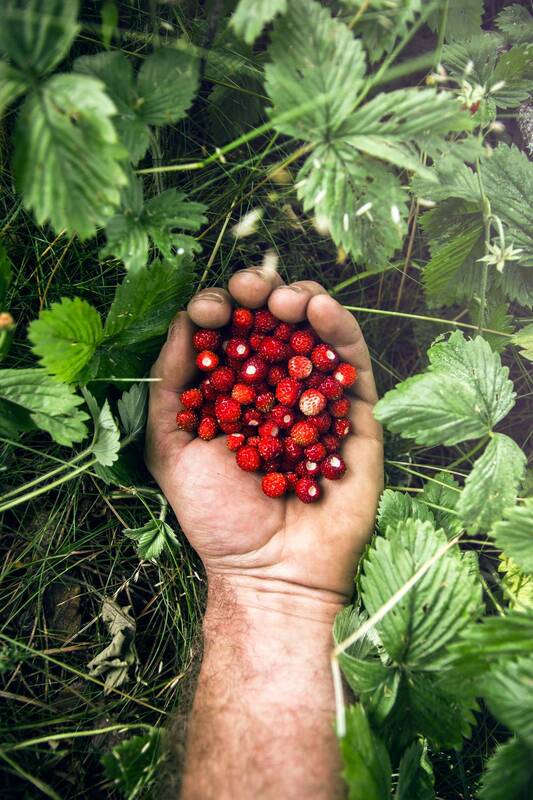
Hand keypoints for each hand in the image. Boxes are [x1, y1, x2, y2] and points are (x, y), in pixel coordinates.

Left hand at [145, 267, 382, 604]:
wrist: (272, 571)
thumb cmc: (216, 517)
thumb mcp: (171, 449)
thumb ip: (170, 387)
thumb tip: (181, 322)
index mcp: (233, 392)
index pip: (229, 334)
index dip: (220, 309)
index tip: (209, 310)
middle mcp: (276, 388)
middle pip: (273, 323)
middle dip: (261, 294)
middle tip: (251, 289)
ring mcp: (318, 399)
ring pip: (315, 334)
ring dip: (301, 303)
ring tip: (285, 300)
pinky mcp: (357, 415)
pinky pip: (353, 365)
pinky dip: (340, 331)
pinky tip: (321, 310)